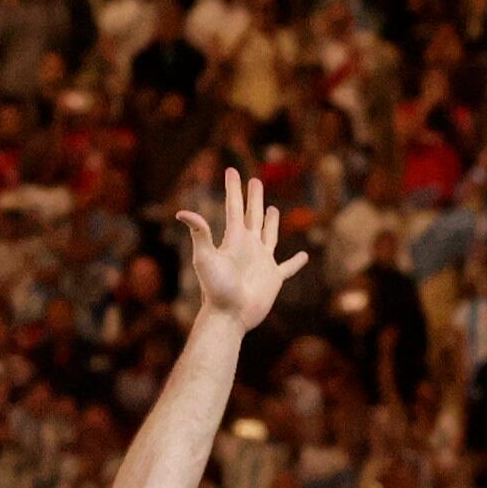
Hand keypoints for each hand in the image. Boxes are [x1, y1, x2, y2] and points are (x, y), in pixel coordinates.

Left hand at [177, 166, 306, 328]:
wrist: (229, 316)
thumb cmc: (216, 289)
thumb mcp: (205, 258)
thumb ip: (200, 233)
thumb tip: (183, 213)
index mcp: (234, 239)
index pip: (234, 208)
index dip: (234, 189)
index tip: (232, 171)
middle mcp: (248, 247)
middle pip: (252, 216)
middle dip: (253, 198)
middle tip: (255, 180)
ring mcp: (262, 262)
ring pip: (269, 235)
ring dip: (271, 222)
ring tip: (272, 209)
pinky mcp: (273, 278)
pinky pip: (287, 267)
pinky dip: (296, 262)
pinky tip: (304, 256)